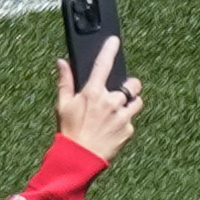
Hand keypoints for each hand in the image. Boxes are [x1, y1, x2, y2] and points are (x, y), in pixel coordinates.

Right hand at [55, 40, 144, 161]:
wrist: (80, 158)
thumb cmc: (69, 131)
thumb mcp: (63, 105)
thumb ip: (65, 81)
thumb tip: (62, 62)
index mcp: (93, 92)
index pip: (103, 64)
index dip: (110, 49)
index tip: (115, 41)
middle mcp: (110, 102)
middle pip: (132, 84)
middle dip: (129, 86)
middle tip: (120, 92)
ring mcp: (122, 116)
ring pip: (137, 101)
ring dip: (131, 103)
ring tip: (119, 111)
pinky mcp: (128, 130)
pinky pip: (132, 121)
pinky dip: (125, 122)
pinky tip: (113, 129)